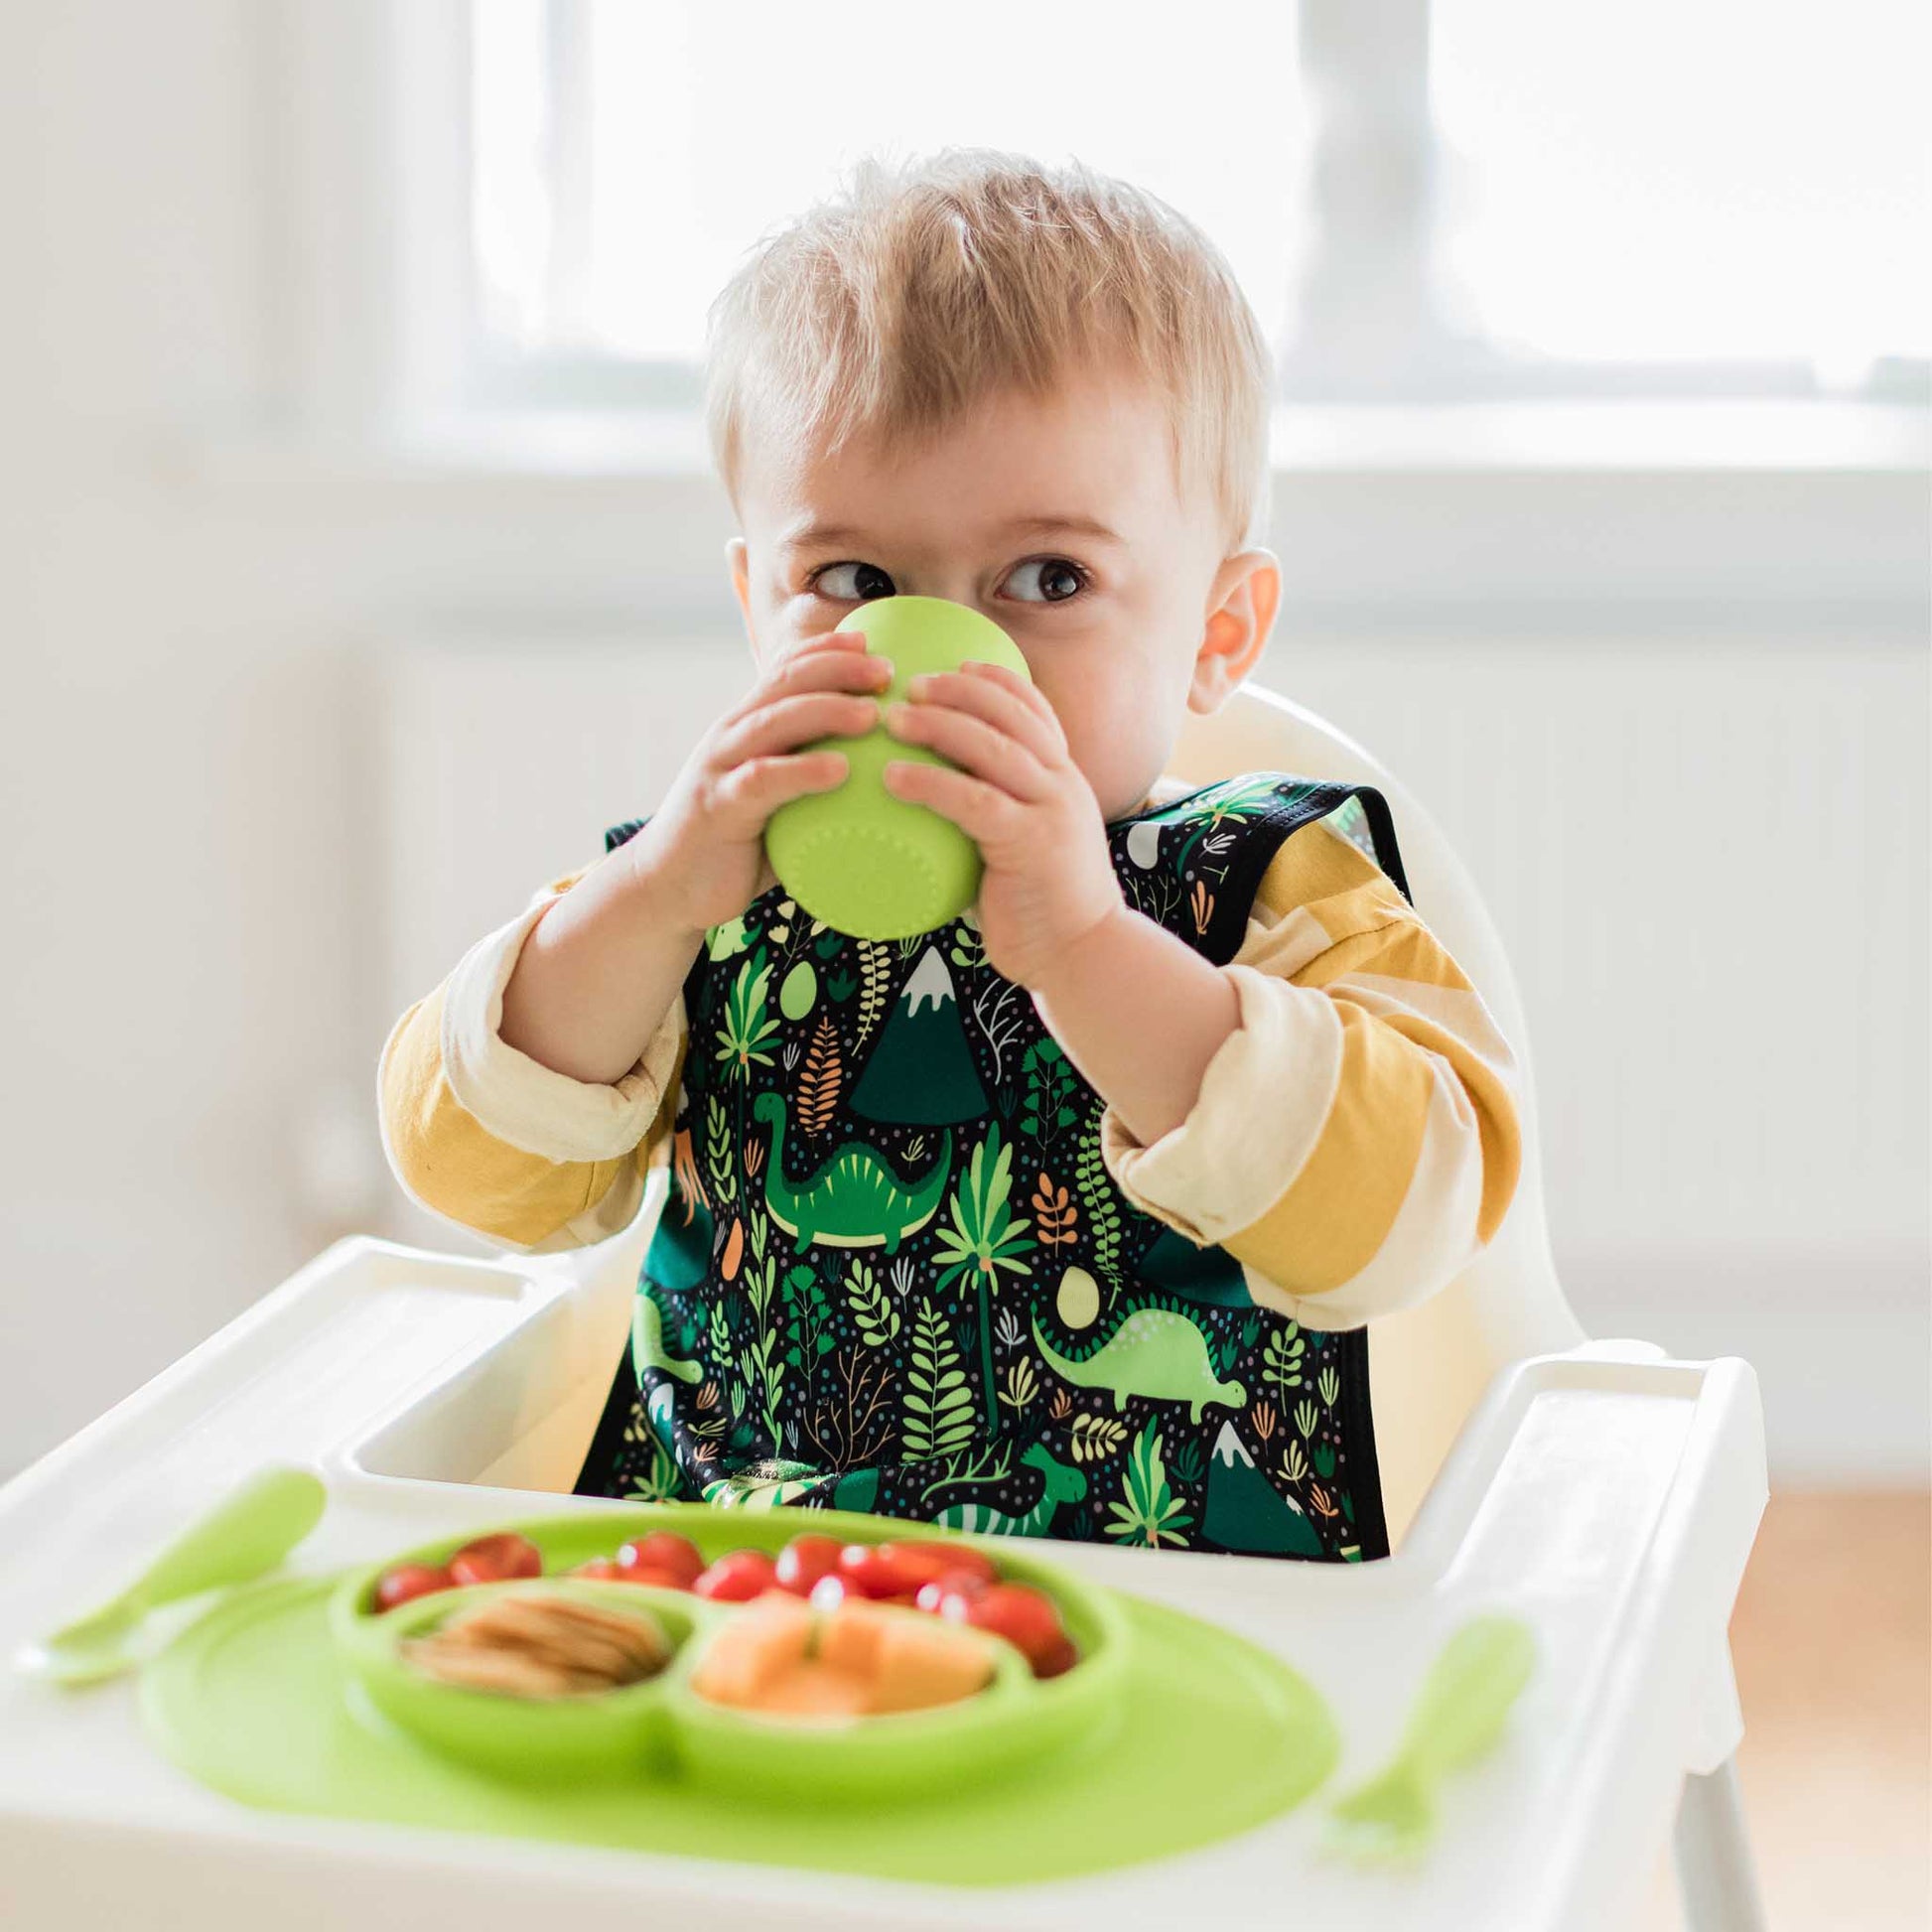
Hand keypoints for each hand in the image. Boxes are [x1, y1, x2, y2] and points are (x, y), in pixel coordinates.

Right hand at [624, 628, 890, 934]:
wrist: (667, 887)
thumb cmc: (736, 844)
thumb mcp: (776, 801)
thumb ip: (811, 781)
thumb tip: (882, 781)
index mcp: (747, 727)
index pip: (786, 670)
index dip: (828, 650)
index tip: (873, 646)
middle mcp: (732, 736)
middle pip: (786, 683)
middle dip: (838, 668)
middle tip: (887, 670)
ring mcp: (722, 768)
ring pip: (775, 721)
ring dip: (826, 710)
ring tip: (872, 714)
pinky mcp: (718, 807)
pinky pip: (763, 780)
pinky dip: (802, 771)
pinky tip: (839, 770)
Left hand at [880, 661, 1122, 987]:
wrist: (1083, 953)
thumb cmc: (1041, 907)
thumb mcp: (1026, 845)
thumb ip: (995, 817)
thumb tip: (935, 803)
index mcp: (1064, 778)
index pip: (1034, 710)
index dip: (996, 680)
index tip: (957, 663)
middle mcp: (1063, 784)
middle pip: (1010, 715)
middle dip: (959, 690)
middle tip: (911, 684)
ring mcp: (1051, 810)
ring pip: (993, 748)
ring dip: (939, 726)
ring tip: (894, 719)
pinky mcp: (1031, 843)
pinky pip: (974, 801)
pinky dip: (932, 783)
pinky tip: (894, 777)